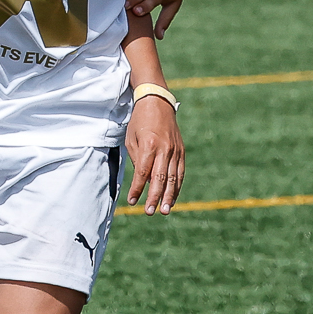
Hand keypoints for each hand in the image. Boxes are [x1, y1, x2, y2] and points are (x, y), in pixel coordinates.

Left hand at [125, 95, 183, 213]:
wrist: (157, 101)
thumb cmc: (140, 121)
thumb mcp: (131, 138)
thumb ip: (137, 160)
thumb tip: (143, 180)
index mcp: (149, 145)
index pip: (142, 173)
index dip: (137, 189)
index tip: (132, 202)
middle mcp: (164, 148)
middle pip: (160, 178)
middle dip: (154, 197)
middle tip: (149, 211)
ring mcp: (175, 150)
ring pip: (173, 178)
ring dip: (169, 196)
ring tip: (165, 210)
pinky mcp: (181, 151)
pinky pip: (180, 172)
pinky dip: (177, 186)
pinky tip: (173, 197)